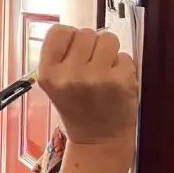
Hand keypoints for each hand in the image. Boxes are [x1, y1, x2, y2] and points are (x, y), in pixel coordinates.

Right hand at [38, 25, 138, 147]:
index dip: (70, 37)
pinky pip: (125, 56)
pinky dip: (123, 66)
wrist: (98, 141)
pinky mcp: (121, 81)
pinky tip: (116, 83)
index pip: (59, 31)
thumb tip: (80, 32)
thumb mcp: (55, 85)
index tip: (74, 51)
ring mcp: (96, 77)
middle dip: (91, 46)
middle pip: (85, 32)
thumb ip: (62, 57)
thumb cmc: (77, 109)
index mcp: (48, 73)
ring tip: (105, 71)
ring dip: (109, 52)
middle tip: (92, 66)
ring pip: (108, 38)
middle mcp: (69, 74)